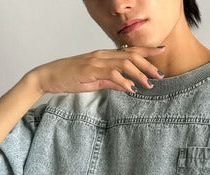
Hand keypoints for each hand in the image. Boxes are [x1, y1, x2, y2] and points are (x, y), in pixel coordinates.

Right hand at [27, 46, 165, 95]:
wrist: (48, 76)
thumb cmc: (69, 78)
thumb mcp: (94, 81)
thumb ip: (111, 82)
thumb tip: (127, 86)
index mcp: (103, 56)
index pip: (128, 51)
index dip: (146, 51)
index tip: (160, 52)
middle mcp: (102, 55)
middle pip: (130, 55)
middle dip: (148, 64)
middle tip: (161, 74)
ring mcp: (96, 61)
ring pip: (124, 63)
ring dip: (139, 74)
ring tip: (149, 84)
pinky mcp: (90, 70)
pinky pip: (111, 74)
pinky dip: (123, 81)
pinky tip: (131, 89)